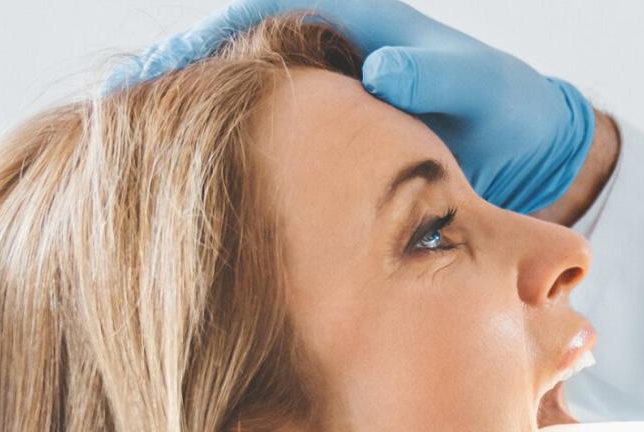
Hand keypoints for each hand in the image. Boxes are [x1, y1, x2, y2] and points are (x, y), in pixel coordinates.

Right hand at [102, 0, 594, 213]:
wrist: (530, 152)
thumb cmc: (504, 108)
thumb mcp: (477, 85)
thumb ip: (435, 73)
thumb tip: (381, 67)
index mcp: (346, 20)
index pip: (253, 16)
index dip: (201, 41)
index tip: (161, 67)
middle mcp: (319, 54)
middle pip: (225, 61)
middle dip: (170, 83)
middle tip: (113, 116)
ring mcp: (315, 101)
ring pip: (234, 108)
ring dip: (184, 128)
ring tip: (126, 163)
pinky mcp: (321, 145)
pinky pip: (260, 148)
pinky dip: (221, 166)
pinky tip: (183, 201)